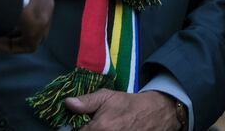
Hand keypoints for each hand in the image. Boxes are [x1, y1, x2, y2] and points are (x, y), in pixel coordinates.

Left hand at [65, 89, 180, 130]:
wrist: (157, 113)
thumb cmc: (129, 104)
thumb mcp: (108, 97)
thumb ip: (87, 101)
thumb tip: (67, 103)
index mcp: (99, 128)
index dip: (77, 128)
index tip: (83, 124)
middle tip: (97, 126)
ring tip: (106, 127)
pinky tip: (115, 130)